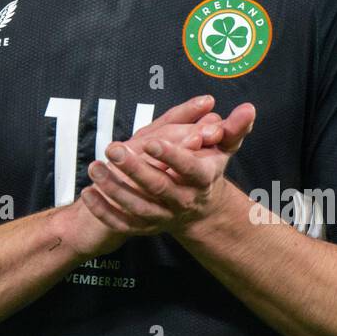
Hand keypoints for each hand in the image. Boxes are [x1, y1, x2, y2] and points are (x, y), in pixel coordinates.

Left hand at [82, 95, 255, 235]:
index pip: (188, 168)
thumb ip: (233, 127)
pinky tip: (88, 192)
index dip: (172, 156)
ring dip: (114, 189)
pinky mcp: (144, 227)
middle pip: (158, 187)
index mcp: (201, 179)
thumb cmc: (208, 168)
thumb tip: (248, 108)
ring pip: (137, 207)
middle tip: (113, 148)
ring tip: (95, 167)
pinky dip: (103, 211)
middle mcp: (182, 200)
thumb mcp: (223, 147)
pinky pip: (122, 223)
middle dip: (135, 169)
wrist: (199, 208)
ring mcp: (162, 216)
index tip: (152, 141)